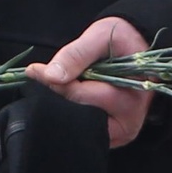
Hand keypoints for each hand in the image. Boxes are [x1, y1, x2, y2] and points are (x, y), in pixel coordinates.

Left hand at [27, 17, 151, 148]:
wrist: (135, 47)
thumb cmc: (121, 40)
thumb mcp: (100, 37)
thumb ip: (76, 55)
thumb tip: (51, 76)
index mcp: (131, 99)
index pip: (84, 97)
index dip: (59, 83)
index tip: (36, 71)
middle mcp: (127, 123)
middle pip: (79, 117)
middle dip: (60, 95)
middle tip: (44, 76)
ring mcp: (117, 133)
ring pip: (77, 126)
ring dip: (63, 104)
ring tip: (60, 82)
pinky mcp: (108, 135)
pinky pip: (81, 128)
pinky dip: (69, 111)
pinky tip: (68, 93)